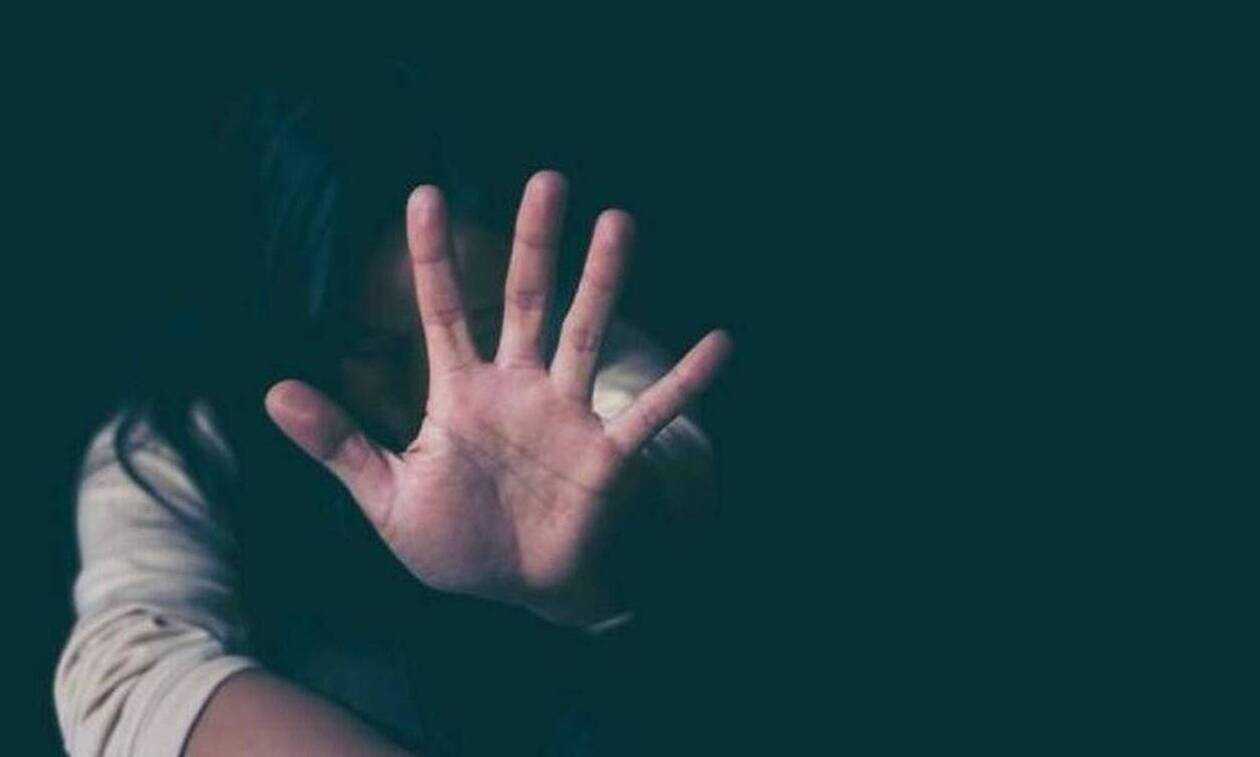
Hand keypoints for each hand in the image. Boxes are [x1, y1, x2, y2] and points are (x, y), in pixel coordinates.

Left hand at [264, 171, 732, 625]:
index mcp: (462, 395)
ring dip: (604, 282)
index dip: (433, 256)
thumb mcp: (386, 497)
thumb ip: (339, 444)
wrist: (519, 590)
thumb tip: (272, 391)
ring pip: (585, 334)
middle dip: (536, 243)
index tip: (425, 195)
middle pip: (527, 300)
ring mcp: (566, 415)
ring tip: (619, 223)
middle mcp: (518, 388)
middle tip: (548, 180)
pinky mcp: (606, 454)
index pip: (443, 311)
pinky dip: (683, 382)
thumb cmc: (456, 543)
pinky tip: (719, 343)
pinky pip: (648, 411)